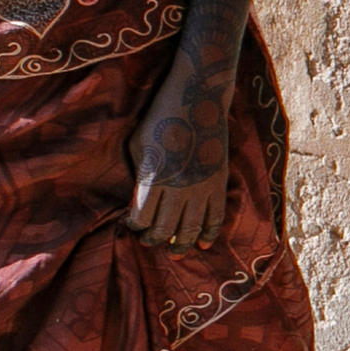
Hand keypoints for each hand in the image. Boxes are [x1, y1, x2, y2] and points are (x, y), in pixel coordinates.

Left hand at [127, 70, 231, 249]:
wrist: (198, 100)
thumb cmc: (160, 119)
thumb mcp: (138, 145)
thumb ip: (139, 175)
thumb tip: (137, 201)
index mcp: (154, 177)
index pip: (141, 218)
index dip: (133, 226)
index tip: (130, 223)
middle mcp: (178, 187)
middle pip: (164, 230)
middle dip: (154, 239)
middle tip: (149, 240)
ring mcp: (201, 187)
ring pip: (191, 229)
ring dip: (181, 244)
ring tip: (174, 250)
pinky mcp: (218, 183)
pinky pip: (216, 218)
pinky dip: (210, 235)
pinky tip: (203, 244)